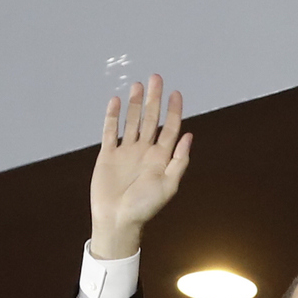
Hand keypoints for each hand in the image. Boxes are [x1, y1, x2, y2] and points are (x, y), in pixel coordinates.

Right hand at [89, 74, 191, 259]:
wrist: (118, 220)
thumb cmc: (145, 207)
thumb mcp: (168, 185)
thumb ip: (179, 160)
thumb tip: (189, 135)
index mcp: (161, 158)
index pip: (170, 128)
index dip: (174, 111)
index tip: (176, 93)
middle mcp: (145, 151)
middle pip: (150, 119)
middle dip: (154, 99)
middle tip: (155, 78)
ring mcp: (126, 151)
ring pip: (131, 121)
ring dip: (134, 103)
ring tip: (137, 85)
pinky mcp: (108, 154)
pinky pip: (110, 131)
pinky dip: (112, 116)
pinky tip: (115, 101)